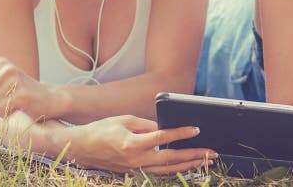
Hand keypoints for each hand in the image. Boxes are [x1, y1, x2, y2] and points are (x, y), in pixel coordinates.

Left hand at [0, 57, 66, 119]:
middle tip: (8, 99)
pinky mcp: (22, 95)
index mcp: (1, 63)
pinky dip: (6, 114)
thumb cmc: (21, 93)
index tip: (1, 93)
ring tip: (14, 103)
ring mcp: (15, 80)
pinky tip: (18, 108)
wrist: (49, 98)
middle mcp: (8, 68)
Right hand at [66, 115, 215, 173]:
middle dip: (193, 156)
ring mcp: (135, 169)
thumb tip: (164, 128)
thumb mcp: (124, 120)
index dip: (181, 133)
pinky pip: (158, 173)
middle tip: (211, 153)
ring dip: (188, 166)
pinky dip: (174, 171)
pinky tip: (185, 167)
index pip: (163, 138)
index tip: (196, 129)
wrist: (81, 148)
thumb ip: (146, 125)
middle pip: (171, 159)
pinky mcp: (133, 173)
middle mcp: (136, 159)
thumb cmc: (101, 130)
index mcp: (133, 143)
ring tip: (205, 161)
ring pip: (167, 170)